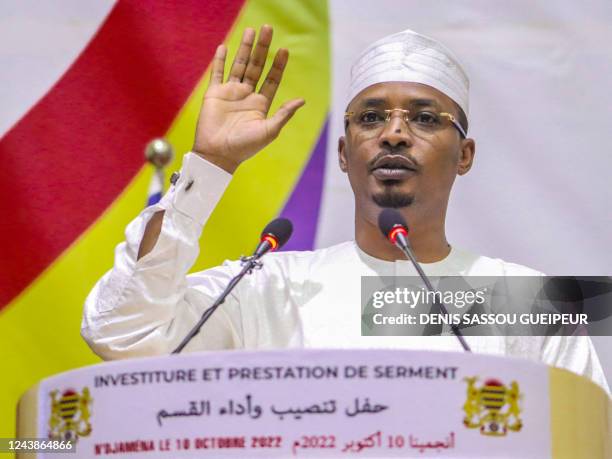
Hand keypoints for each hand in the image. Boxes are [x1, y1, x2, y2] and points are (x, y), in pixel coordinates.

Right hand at [193, 25, 304, 172]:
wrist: (218, 155)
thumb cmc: (245, 147)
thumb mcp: (269, 131)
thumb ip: (284, 114)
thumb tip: (302, 100)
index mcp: (261, 104)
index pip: (272, 79)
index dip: (278, 65)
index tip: (284, 50)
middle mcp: (246, 96)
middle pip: (256, 66)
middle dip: (262, 48)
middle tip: (268, 28)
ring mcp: (230, 93)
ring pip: (238, 66)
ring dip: (244, 48)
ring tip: (250, 31)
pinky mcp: (214, 94)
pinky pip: (217, 73)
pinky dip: (220, 60)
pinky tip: (224, 47)